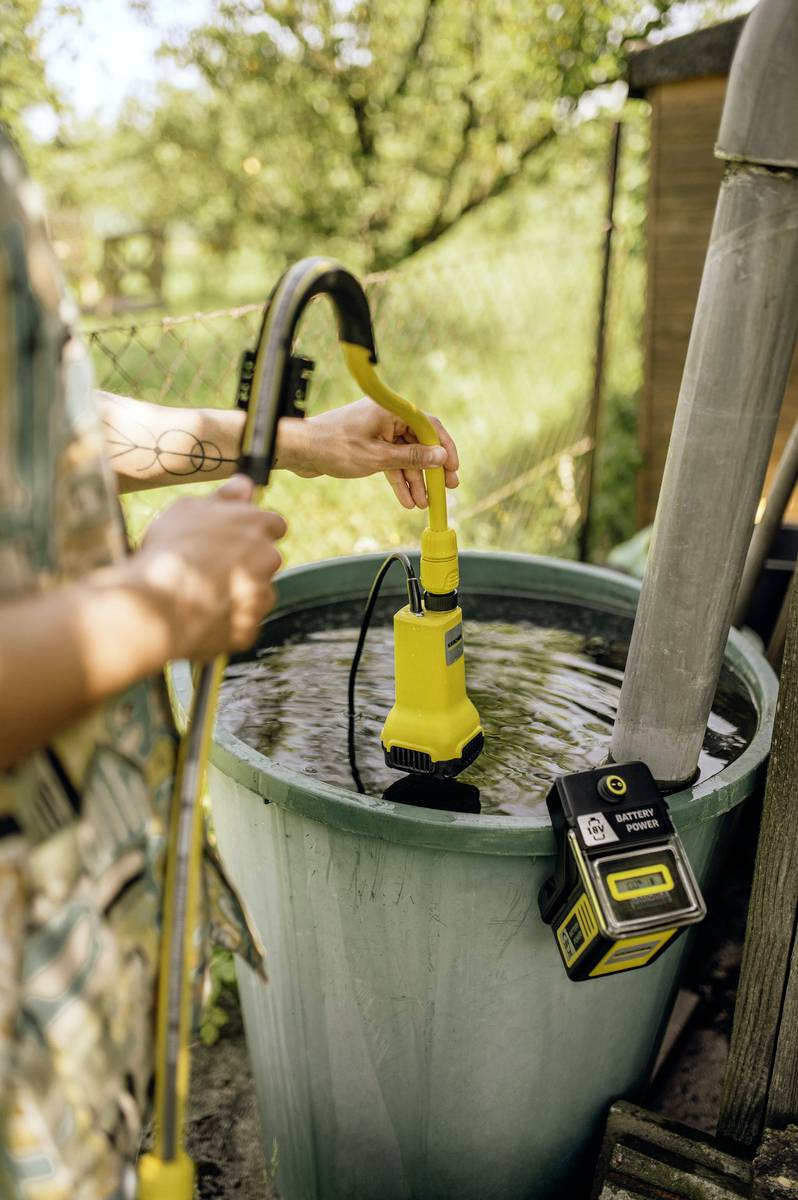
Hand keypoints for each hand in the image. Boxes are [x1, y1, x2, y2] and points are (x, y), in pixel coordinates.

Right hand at [132, 475, 285, 660]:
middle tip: (210, 567)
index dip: (253, 531)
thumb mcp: (187, 510)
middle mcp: (268, 558)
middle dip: (247, 562)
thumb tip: (244, 485)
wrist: (156, 605)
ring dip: (239, 592)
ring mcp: (262, 596)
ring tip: (200, 592)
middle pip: (267, 558)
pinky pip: (242, 623)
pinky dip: (227, 620)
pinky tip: (201, 615)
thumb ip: (223, 497)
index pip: (273, 523)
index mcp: (256, 524)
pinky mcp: (250, 629)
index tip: (234, 538)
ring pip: (257, 592)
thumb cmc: (168, 551)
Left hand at [282, 398, 459, 509]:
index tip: (453, 470)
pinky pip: (389, 461)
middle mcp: (386, 417)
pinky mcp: (368, 444)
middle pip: (419, 443)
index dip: (445, 448)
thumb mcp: (377, 457)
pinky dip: (397, 478)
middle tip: (444, 490)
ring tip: (422, 503)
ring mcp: (377, 431)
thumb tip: (440, 457)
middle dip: (430, 470)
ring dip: (413, 480)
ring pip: (404, 456)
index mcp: (391, 410)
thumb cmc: (333, 447)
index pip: (429, 426)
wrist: (299, 450)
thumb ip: (411, 458)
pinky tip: (405, 499)